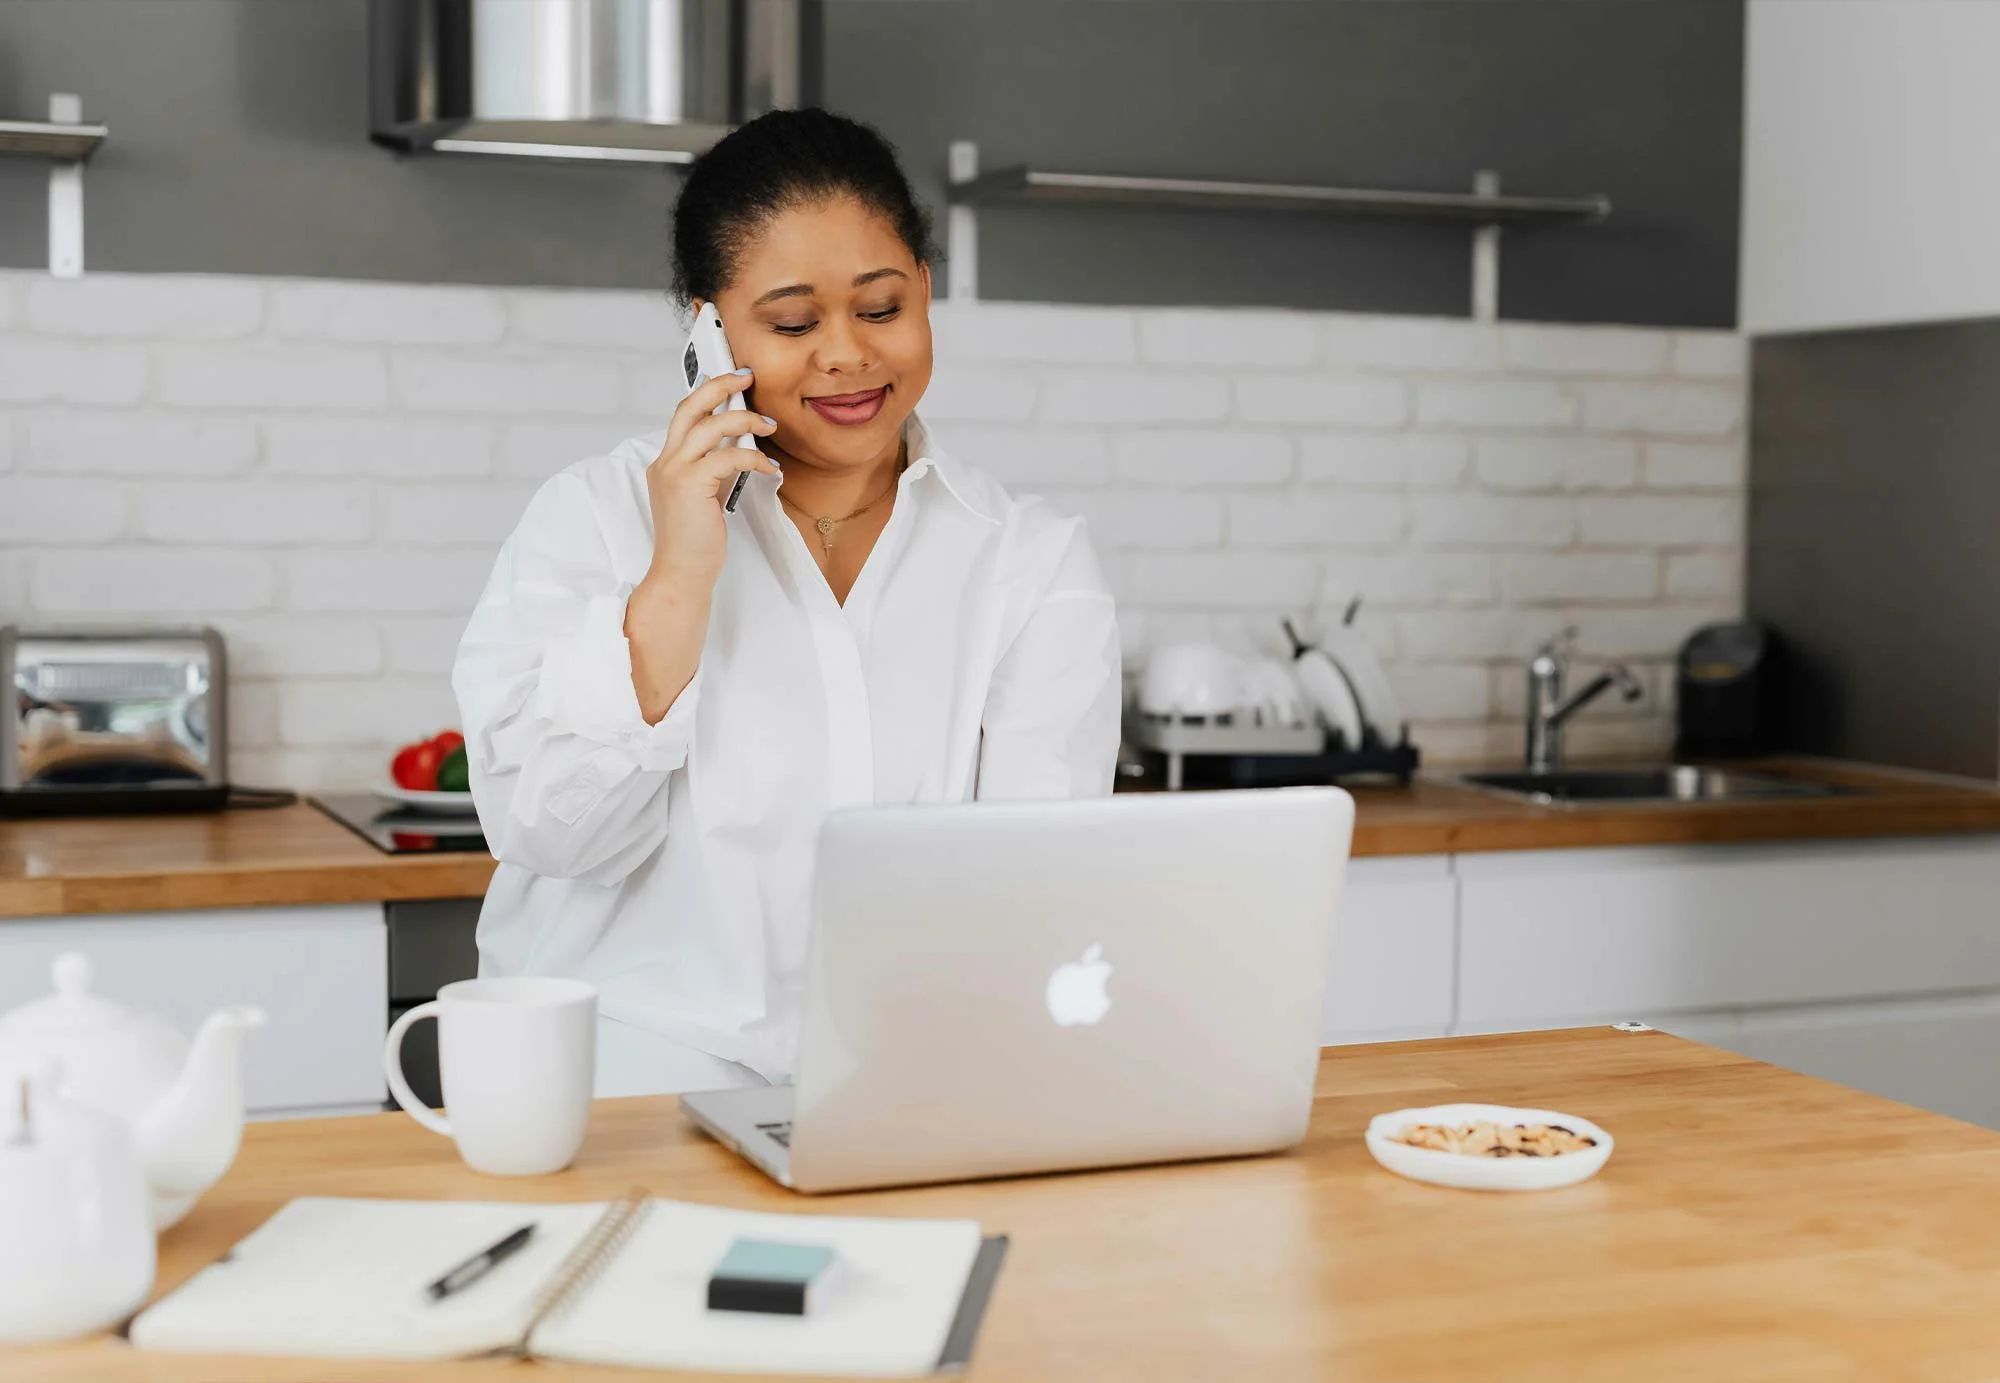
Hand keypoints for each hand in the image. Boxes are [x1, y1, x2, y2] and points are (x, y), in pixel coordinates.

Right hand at [642, 370, 778, 591]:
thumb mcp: (705, 496)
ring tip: (769, 425)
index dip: (707, 393)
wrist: (681, 574)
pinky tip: (770, 468)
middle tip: (747, 377)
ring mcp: (674, 472)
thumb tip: (738, 446)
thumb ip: (714, 469)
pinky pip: (729, 456)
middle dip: (720, 385)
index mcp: (666, 463)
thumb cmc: (695, 542)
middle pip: (689, 407)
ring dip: (745, 419)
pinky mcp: (691, 484)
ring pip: (710, 425)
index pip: (684, 416)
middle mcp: (665, 462)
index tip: (731, 380)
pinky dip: (754, 457)